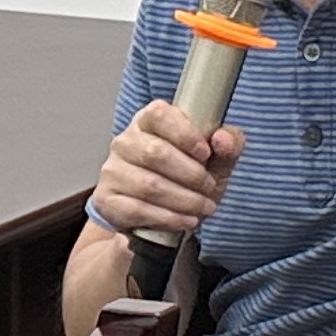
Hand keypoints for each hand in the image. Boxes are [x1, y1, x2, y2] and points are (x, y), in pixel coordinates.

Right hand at [92, 99, 241, 242]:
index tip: (205, 153)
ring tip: (204, 207)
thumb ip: (228, 145)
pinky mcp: (106, 199)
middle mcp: (125, 141)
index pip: (159, 115)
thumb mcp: (216, 160)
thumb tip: (222, 139)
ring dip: (184, 200)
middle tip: (209, 187)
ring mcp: (112, 170)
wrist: (162, 215)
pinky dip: (168, 218)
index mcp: (149, 121)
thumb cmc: (188, 178)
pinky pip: (137, 209)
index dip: (184, 134)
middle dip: (191, 174)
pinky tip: (186, 220)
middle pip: (155, 153)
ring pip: (149, 185)